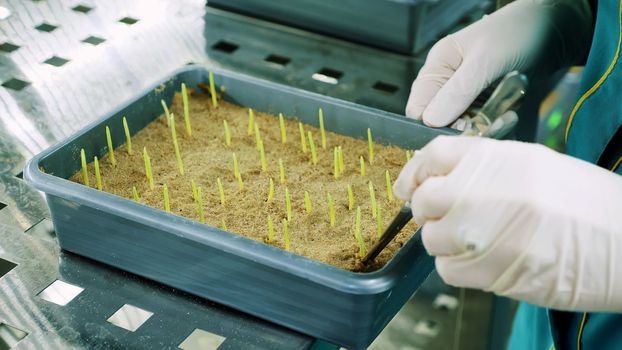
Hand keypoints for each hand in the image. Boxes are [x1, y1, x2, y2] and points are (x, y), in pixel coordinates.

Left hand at [394, 136, 621, 311]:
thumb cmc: (589, 205)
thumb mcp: (537, 166)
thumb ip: (487, 168)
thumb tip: (445, 178)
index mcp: (499, 158)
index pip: (434, 155)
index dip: (415, 171)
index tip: (408, 185)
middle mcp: (484, 191)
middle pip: (425, 199)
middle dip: (426, 210)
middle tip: (440, 217)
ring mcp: (483, 232)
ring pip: (432, 238)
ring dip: (445, 242)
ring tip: (475, 241)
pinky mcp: (489, 271)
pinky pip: (447, 269)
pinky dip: (457, 267)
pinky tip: (483, 261)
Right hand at [405, 0, 592, 126]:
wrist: (555, 28)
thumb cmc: (518, 34)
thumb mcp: (486, 61)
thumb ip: (457, 92)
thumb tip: (430, 121)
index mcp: (438, 65)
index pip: (418, 109)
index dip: (435, 124)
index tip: (462, 127)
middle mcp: (447, 81)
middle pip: (440, 122)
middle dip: (464, 128)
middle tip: (490, 124)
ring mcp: (466, 93)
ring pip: (462, 126)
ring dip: (484, 128)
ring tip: (507, 117)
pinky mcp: (484, 102)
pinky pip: (481, 124)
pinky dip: (496, 124)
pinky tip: (511, 114)